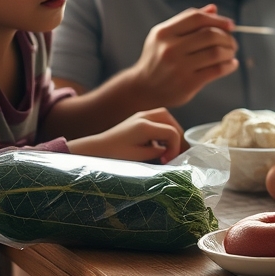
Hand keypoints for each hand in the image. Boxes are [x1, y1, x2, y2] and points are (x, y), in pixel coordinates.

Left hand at [68, 108, 183, 163]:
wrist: (97, 148)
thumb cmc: (115, 153)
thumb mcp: (138, 156)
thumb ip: (157, 151)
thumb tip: (168, 150)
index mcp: (145, 126)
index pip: (171, 132)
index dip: (175, 147)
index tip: (169, 160)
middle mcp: (145, 116)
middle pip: (171, 121)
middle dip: (176, 137)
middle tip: (174, 152)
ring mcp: (141, 115)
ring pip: (166, 118)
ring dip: (171, 131)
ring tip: (168, 147)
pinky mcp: (138, 118)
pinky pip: (158, 120)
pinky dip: (163, 130)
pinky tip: (158, 143)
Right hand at [127, 5, 237, 106]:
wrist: (142, 88)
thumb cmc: (158, 59)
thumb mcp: (164, 36)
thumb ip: (187, 21)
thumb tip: (213, 8)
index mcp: (164, 32)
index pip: (197, 18)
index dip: (218, 20)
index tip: (231, 25)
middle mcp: (170, 48)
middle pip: (210, 35)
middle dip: (227, 37)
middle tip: (232, 43)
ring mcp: (178, 67)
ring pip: (216, 52)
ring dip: (229, 51)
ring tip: (231, 53)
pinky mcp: (187, 83)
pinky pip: (216, 70)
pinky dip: (229, 65)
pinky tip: (231, 64)